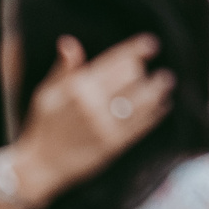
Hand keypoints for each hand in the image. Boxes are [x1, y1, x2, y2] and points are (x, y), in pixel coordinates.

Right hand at [5, 34, 172, 197]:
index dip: (136, 50)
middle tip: (146, 69)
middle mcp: (93, 104)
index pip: (114, 61)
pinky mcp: (115, 144)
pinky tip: (162, 105)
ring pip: (143, 100)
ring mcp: (106, 125)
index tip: (151, 43)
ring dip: (157, 88)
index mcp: (77, 88)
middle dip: (142, 69)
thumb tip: (69, 42)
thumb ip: (63, 69)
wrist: (43, 165)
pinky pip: (142, 124)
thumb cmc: (44, 126)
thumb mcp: (46, 94)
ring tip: (165, 81)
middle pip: (131, 77)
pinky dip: (156, 113)